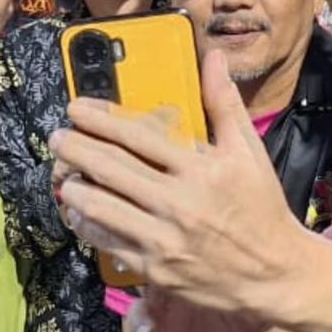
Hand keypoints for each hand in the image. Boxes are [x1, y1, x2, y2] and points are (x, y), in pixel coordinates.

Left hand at [50, 49, 302, 317]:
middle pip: (111, 168)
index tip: (77, 109)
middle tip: (57, 136)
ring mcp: (165, 238)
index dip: (101, 119)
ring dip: (75, 187)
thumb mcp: (249, 152)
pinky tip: (79, 212)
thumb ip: (224, 103)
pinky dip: (89, 225)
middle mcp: (180, 202)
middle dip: (76, 149)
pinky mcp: (157, 268)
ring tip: (62, 174)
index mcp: (201, 170)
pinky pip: (110, 243)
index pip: (138, 136)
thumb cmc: (261, 208)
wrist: (275, 274)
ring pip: (103, 206)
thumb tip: (212, 57)